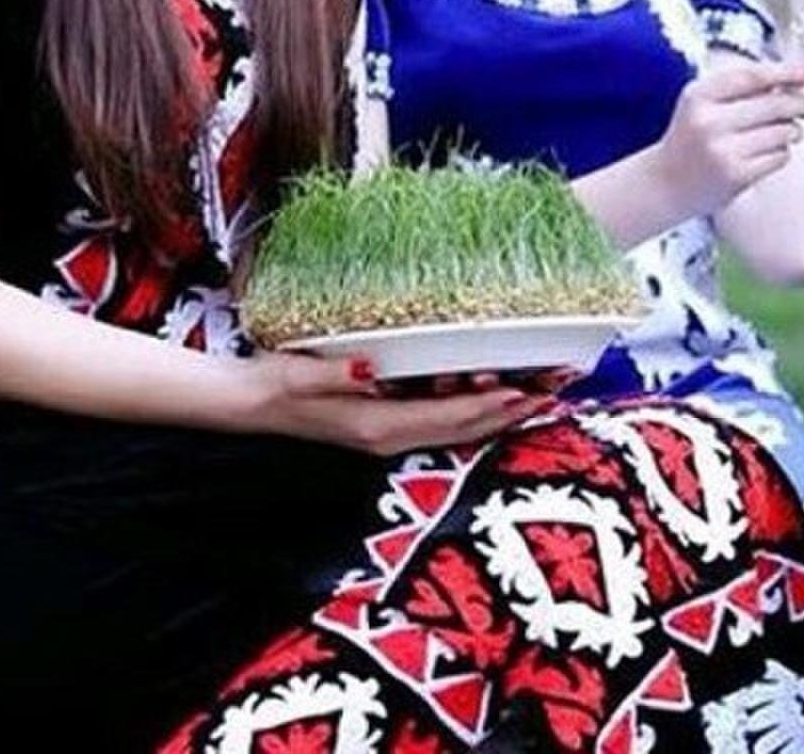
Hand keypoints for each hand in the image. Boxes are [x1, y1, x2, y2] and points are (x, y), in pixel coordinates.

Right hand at [240, 351, 550, 456]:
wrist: (247, 404)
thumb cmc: (273, 385)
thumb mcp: (299, 374)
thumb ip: (335, 373)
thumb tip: (371, 367)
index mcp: (378, 426)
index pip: (451, 419)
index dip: (493, 406)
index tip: (530, 388)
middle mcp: (391, 436)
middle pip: (467, 428)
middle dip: (513, 410)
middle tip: (556, 387)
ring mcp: (389, 433)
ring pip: (459, 426)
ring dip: (499, 410)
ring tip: (539, 387)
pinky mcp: (384, 423)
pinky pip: (442, 420)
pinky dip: (473, 408)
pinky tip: (490, 391)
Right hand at [652, 60, 803, 217]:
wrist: (666, 183)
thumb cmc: (694, 137)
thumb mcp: (704, 103)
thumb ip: (743, 89)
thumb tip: (798, 79)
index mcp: (699, 95)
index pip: (754, 77)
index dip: (789, 71)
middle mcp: (708, 121)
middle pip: (775, 104)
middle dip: (801, 103)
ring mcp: (722, 150)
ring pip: (783, 131)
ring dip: (790, 131)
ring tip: (777, 134)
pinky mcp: (737, 176)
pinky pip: (780, 156)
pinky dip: (780, 153)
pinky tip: (763, 154)